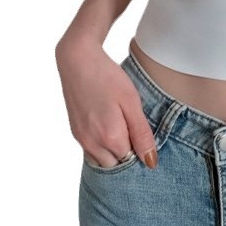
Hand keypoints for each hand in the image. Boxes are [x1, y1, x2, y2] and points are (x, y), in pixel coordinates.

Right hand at [55, 37, 157, 169]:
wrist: (77, 60)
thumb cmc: (107, 77)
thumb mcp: (132, 102)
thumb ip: (141, 134)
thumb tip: (150, 161)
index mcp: (110, 137)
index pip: (131, 161)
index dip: (140, 151)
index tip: (144, 135)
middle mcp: (92, 143)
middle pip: (115, 165)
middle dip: (126, 155)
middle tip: (135, 131)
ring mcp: (81, 139)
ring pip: (102, 160)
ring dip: (113, 152)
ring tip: (123, 128)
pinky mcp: (75, 132)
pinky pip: (91, 151)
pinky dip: (102, 146)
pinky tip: (109, 127)